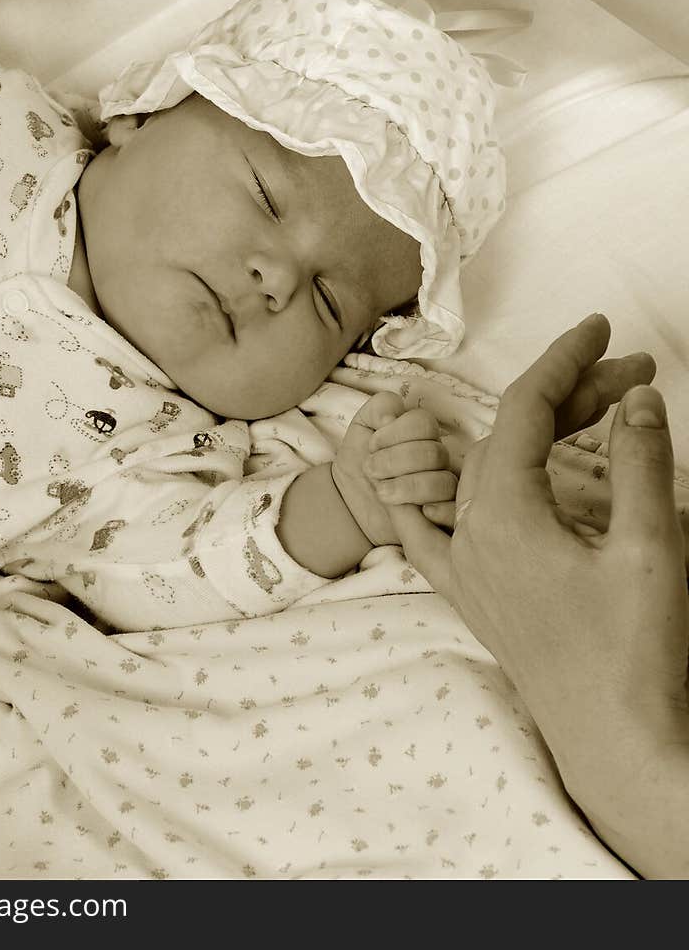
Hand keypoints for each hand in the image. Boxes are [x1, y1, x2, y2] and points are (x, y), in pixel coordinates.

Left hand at [331, 392, 457, 546]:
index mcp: (423, 435)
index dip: (394, 433)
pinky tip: (418, 512)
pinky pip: (455, 513)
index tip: (371, 446)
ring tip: (381, 492)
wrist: (351, 506)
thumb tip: (393, 415)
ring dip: (407, 487)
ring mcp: (446, 489)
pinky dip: (439, 512)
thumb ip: (379, 408)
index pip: (423, 423)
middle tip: (371, 470)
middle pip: (433, 453)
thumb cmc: (360, 464)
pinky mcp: (446, 517)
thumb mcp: (362, 428)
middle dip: (394, 461)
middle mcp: (439, 460)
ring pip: (443, 483)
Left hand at [394, 315, 688, 821]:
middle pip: (509, 437)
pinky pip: (432, 530)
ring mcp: (465, 568)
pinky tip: (422, 480)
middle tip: (631, 378)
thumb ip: (641, 462)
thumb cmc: (635, 654)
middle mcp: (469, 535)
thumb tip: (634, 396)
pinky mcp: (472, 598)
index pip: (525, 409)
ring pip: (483, 474)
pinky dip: (435, 492)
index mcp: (504, 515)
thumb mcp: (650, 548)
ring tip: (591, 415)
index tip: (599, 328)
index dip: (563, 359)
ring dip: (531, 437)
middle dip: (568, 397)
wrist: (615, 744)